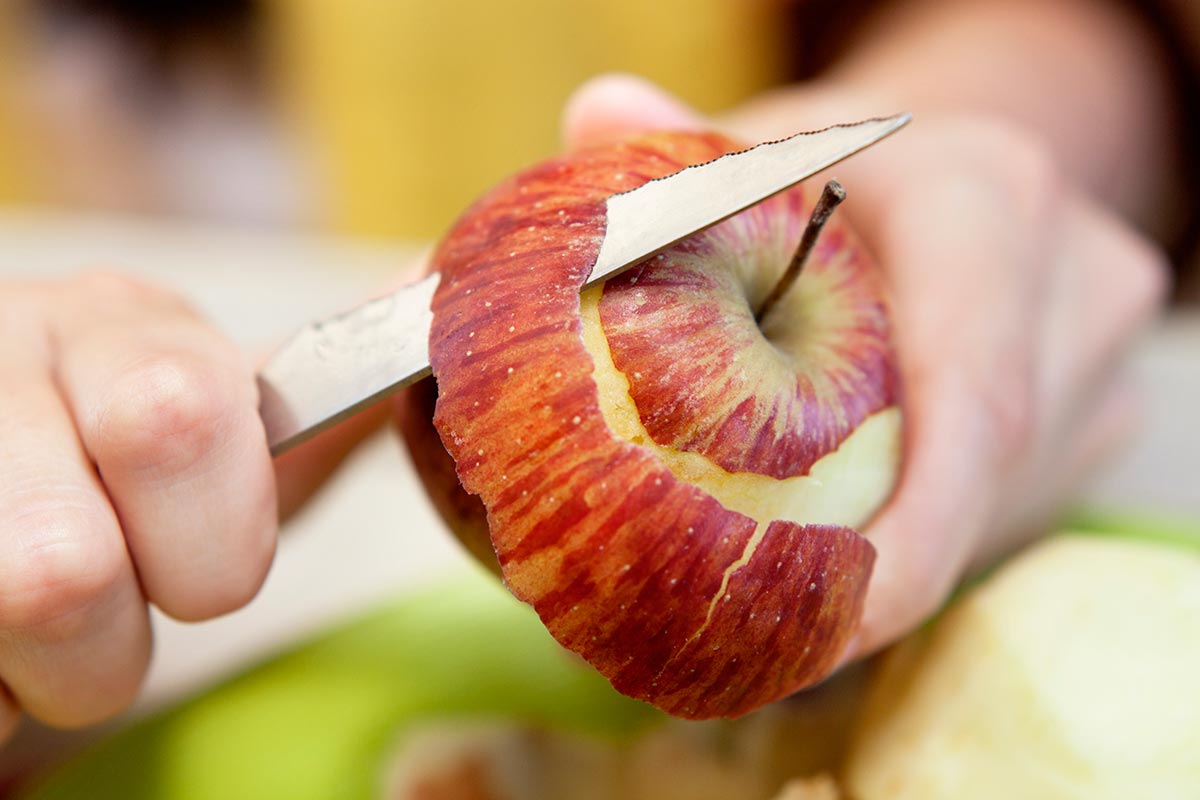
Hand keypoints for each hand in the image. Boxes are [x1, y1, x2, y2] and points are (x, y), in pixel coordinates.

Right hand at [0, 272, 385, 745]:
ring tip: (37, 628)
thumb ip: (333, 378)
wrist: (8, 442)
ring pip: (1, 626)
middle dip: (107, 650)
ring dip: (34, 676)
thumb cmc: (139, 451)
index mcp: (121, 329)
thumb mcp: (235, 408)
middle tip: (111, 613)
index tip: (208, 565)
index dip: (212, 541)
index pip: (179, 424)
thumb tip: (434, 281)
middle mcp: (4, 354)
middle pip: (60, 574)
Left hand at [562, 74, 1168, 659]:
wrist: (957, 168)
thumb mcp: (765, 147)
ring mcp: (1099, 360)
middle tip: (773, 645)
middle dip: (887, 572)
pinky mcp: (1093, 414)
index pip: (972, 393)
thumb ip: (684, 148)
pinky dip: (923, 540)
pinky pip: (1010, 504)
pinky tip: (847, 564)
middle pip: (989, 473)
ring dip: (901, 563)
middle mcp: (1075, 285)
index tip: (834, 621)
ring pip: (1004, 504)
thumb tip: (595, 119)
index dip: (915, 529)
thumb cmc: (840, 165)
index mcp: (995, 203)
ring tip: (794, 615)